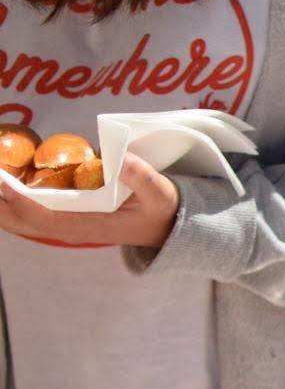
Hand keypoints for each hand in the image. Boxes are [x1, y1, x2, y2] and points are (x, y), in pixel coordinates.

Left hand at [0, 154, 180, 248]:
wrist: (165, 226)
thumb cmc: (161, 209)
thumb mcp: (161, 193)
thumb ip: (143, 177)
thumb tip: (121, 158)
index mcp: (94, 226)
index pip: (50, 221)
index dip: (24, 204)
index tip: (4, 183)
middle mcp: (75, 230)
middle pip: (25, 225)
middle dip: (1, 206)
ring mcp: (68, 226)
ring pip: (23, 222)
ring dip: (1, 205)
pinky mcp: (65, 219)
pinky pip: (30, 214)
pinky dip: (10, 201)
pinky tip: (2, 183)